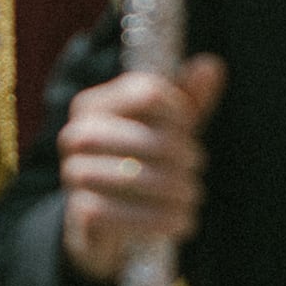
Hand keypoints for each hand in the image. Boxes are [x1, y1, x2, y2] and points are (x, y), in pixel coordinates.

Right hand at [55, 54, 220, 276]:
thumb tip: (211, 65)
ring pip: (132, 177)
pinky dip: (157, 219)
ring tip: (193, 194)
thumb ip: (187, 99)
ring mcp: (74, 173)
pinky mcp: (79, 212)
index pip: (146, 93)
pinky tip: (181, 220)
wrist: (102, 220)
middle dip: (179, 153)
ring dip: (173, 189)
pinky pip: (121, 214)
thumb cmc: (139, 161)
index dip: (178, 110)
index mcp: (94, 103)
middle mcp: (77, 134)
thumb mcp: (165, 128)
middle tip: (198, 166)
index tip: (190, 128)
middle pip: (141, 137)